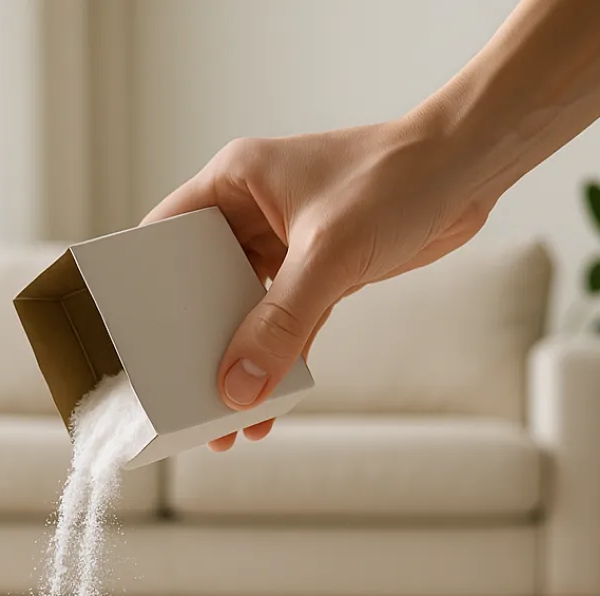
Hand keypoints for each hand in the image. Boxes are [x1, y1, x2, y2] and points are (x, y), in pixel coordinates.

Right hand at [142, 116, 492, 450]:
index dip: (142, 287)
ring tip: (221, 420)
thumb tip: (237, 388)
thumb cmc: (397, 178)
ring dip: (237, 364)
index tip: (131, 341)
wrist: (468, 171)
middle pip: (199, 286)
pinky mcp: (315, 272)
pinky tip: (269, 406)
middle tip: (177, 396)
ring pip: (243, 314)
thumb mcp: (328, 256)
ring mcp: (281, 245)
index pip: (164, 236)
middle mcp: (249, 213)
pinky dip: (279, 364)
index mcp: (233, 182)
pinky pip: (284, 327)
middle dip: (193, 344)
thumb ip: (281, 323)